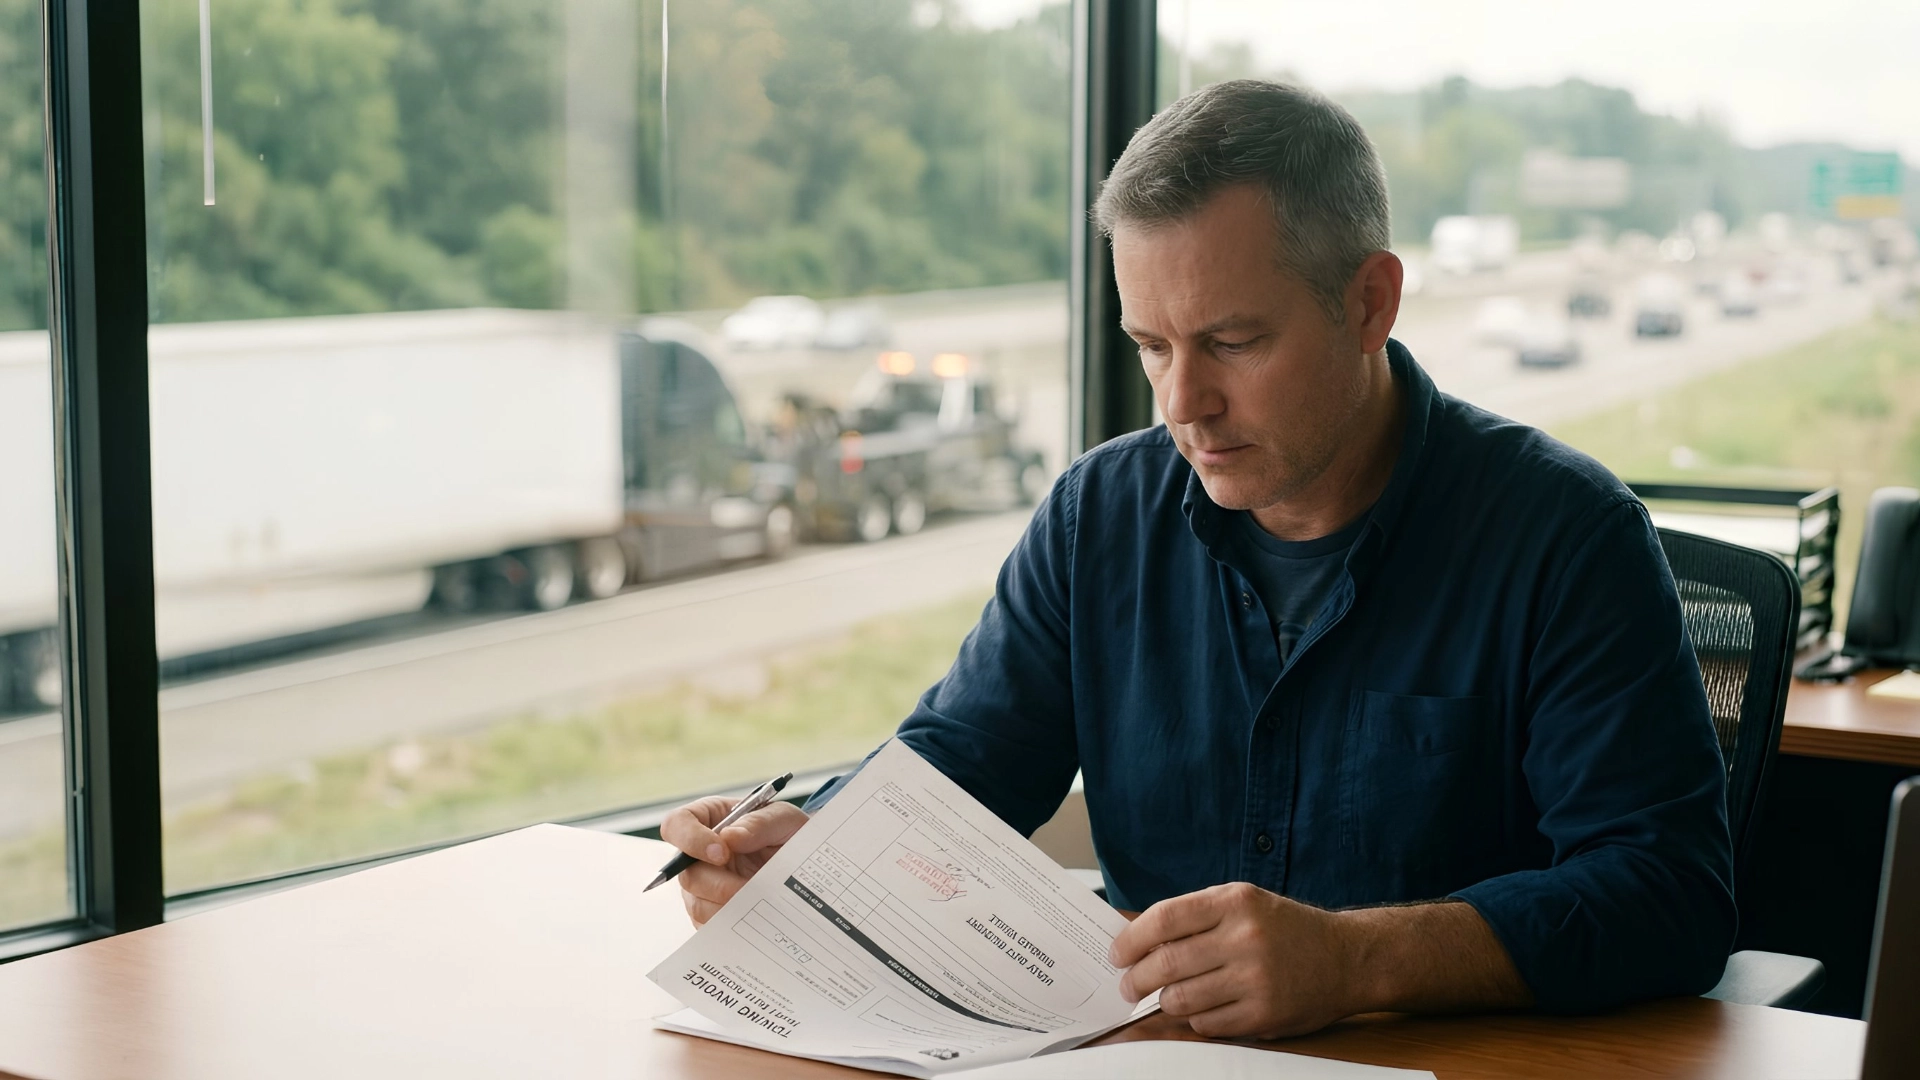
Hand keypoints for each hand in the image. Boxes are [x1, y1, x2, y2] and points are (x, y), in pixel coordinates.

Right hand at [659, 796, 809, 926]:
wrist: (802, 862)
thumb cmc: (787, 832)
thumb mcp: (783, 818)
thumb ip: (758, 823)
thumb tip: (729, 837)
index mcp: (708, 819)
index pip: (677, 824)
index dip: (691, 840)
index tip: (721, 853)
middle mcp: (698, 853)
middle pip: (685, 873)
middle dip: (718, 884)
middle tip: (749, 887)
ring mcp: (702, 885)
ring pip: (696, 903)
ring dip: (727, 906)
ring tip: (758, 901)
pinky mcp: (712, 910)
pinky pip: (709, 924)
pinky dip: (731, 922)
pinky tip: (754, 914)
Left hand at [1108, 882, 1358, 1038]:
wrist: (1346, 958)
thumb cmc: (1283, 928)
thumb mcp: (1242, 902)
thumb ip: (1194, 916)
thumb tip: (1133, 937)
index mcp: (1235, 902)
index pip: (1165, 918)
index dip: (1131, 939)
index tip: (1117, 953)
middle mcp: (1246, 938)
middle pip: (1167, 963)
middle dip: (1136, 978)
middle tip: (1127, 985)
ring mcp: (1256, 980)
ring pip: (1182, 999)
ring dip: (1164, 1002)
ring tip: (1164, 997)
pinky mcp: (1264, 1015)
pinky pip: (1207, 1024)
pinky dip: (1195, 1019)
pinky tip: (1201, 1008)